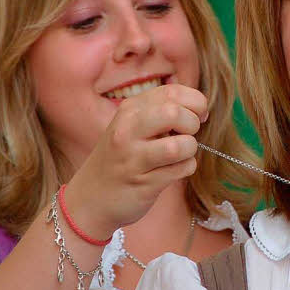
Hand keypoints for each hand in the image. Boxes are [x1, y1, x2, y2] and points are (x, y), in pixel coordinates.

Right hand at [63, 84, 208, 238]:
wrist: (90, 198)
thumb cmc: (120, 159)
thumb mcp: (132, 126)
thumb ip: (160, 112)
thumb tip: (199, 109)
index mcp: (129, 110)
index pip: (172, 91)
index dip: (195, 102)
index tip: (197, 115)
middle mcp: (128, 130)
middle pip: (175, 113)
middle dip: (192, 124)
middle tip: (187, 135)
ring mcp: (134, 158)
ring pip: (181, 145)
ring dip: (190, 150)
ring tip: (180, 154)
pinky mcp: (143, 183)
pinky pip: (182, 169)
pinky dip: (186, 168)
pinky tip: (174, 170)